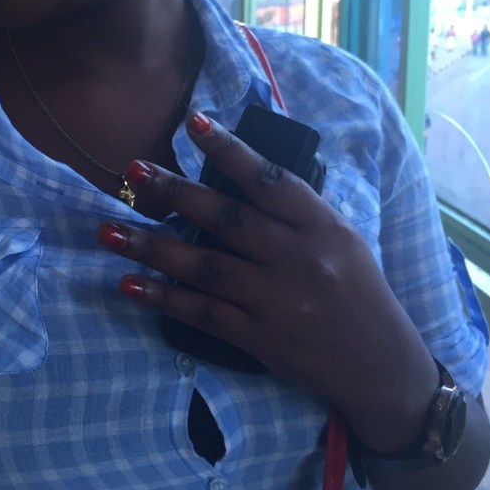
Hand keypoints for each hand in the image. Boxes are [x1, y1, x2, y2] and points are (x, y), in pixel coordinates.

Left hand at [97, 112, 438, 452]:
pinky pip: (202, 313)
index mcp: (323, 227)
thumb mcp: (342, 240)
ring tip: (107, 231)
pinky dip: (163, 297)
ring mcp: (277, 301)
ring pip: (204, 265)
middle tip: (133, 171)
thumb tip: (237, 173)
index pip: (270, 179)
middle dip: (175, 192)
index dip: (230, 150)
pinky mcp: (259, 338)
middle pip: (227, 218)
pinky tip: (129, 284)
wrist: (382, 368)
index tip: (194, 121)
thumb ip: (295, 211)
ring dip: (151, 246)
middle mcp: (299, 259)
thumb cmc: (359, 292)